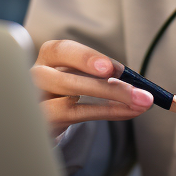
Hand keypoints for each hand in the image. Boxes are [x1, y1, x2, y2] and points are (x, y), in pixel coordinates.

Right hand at [31, 39, 152, 137]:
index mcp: (47, 57)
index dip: (86, 58)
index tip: (111, 68)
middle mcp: (36, 78)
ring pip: (68, 103)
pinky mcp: (44, 124)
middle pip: (64, 80)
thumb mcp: (80, 71)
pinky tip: (127, 111)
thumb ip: (100, 70)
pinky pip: (76, 118)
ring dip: (110, 102)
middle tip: (137, 92)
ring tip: (140, 102)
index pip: (61, 51)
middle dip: (105, 87)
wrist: (48, 113)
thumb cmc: (68, 86)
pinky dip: (106, 113)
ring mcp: (36, 103)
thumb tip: (132, 79)